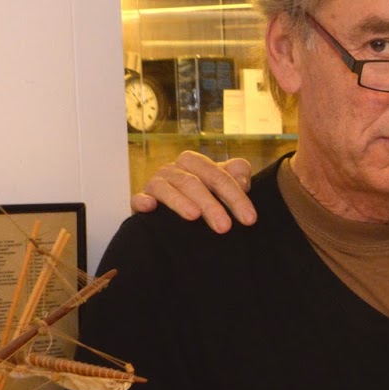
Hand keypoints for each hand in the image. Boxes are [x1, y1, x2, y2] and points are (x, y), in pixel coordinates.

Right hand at [130, 150, 255, 232]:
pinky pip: (139, 198)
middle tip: (225, 227)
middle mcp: (174, 169)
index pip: (218, 176)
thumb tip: (243, 180)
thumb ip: (237, 175)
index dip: (236, 197)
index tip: (249, 219)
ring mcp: (155, 183)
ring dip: (181, 202)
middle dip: (212, 205)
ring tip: (194, 216)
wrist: (172, 206)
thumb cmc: (204, 192)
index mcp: (195, 162)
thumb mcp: (222, 182)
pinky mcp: (141, 199)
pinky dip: (143, 201)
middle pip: (194, 183)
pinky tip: (150, 207)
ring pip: (168, 189)